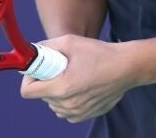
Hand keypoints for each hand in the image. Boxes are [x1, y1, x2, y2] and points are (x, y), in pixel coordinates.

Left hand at [20, 35, 137, 122]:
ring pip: (54, 105)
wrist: (127, 67)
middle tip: (60, 68)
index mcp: (62, 87)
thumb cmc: (101, 54)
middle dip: (46, 82)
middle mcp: (68, 104)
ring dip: (56, 93)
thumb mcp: (71, 42)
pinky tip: (80, 86)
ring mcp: (78, 112)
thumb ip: (47, 46)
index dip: (28, 78)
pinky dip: (68, 101)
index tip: (38, 70)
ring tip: (72, 77)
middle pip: (42, 96)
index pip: (27, 92)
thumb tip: (34, 50)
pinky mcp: (87, 114)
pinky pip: (67, 111)